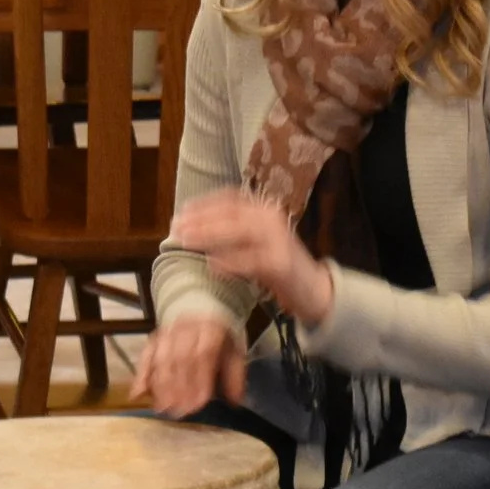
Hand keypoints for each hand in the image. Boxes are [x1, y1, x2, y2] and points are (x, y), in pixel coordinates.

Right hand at [131, 317, 246, 418]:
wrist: (201, 308)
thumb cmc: (220, 337)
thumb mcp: (235, 351)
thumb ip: (235, 375)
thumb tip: (235, 402)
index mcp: (211, 329)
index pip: (204, 354)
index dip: (200, 380)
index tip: (198, 404)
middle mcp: (187, 328)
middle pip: (180, 358)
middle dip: (179, 387)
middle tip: (179, 412)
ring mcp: (168, 332)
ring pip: (161, 358)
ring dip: (160, 386)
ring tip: (162, 409)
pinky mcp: (154, 338)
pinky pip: (145, 356)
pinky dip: (141, 376)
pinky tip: (137, 395)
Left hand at [169, 190, 332, 323]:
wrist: (313, 289)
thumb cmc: (278, 267)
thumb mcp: (254, 244)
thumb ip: (230, 235)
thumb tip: (192, 230)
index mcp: (264, 211)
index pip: (231, 198)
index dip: (204, 203)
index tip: (182, 211)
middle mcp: (272, 219)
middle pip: (232, 213)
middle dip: (201, 219)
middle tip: (177, 228)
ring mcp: (278, 240)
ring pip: (239, 232)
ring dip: (209, 236)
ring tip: (186, 242)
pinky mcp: (281, 263)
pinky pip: (251, 260)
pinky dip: (230, 262)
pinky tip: (212, 265)